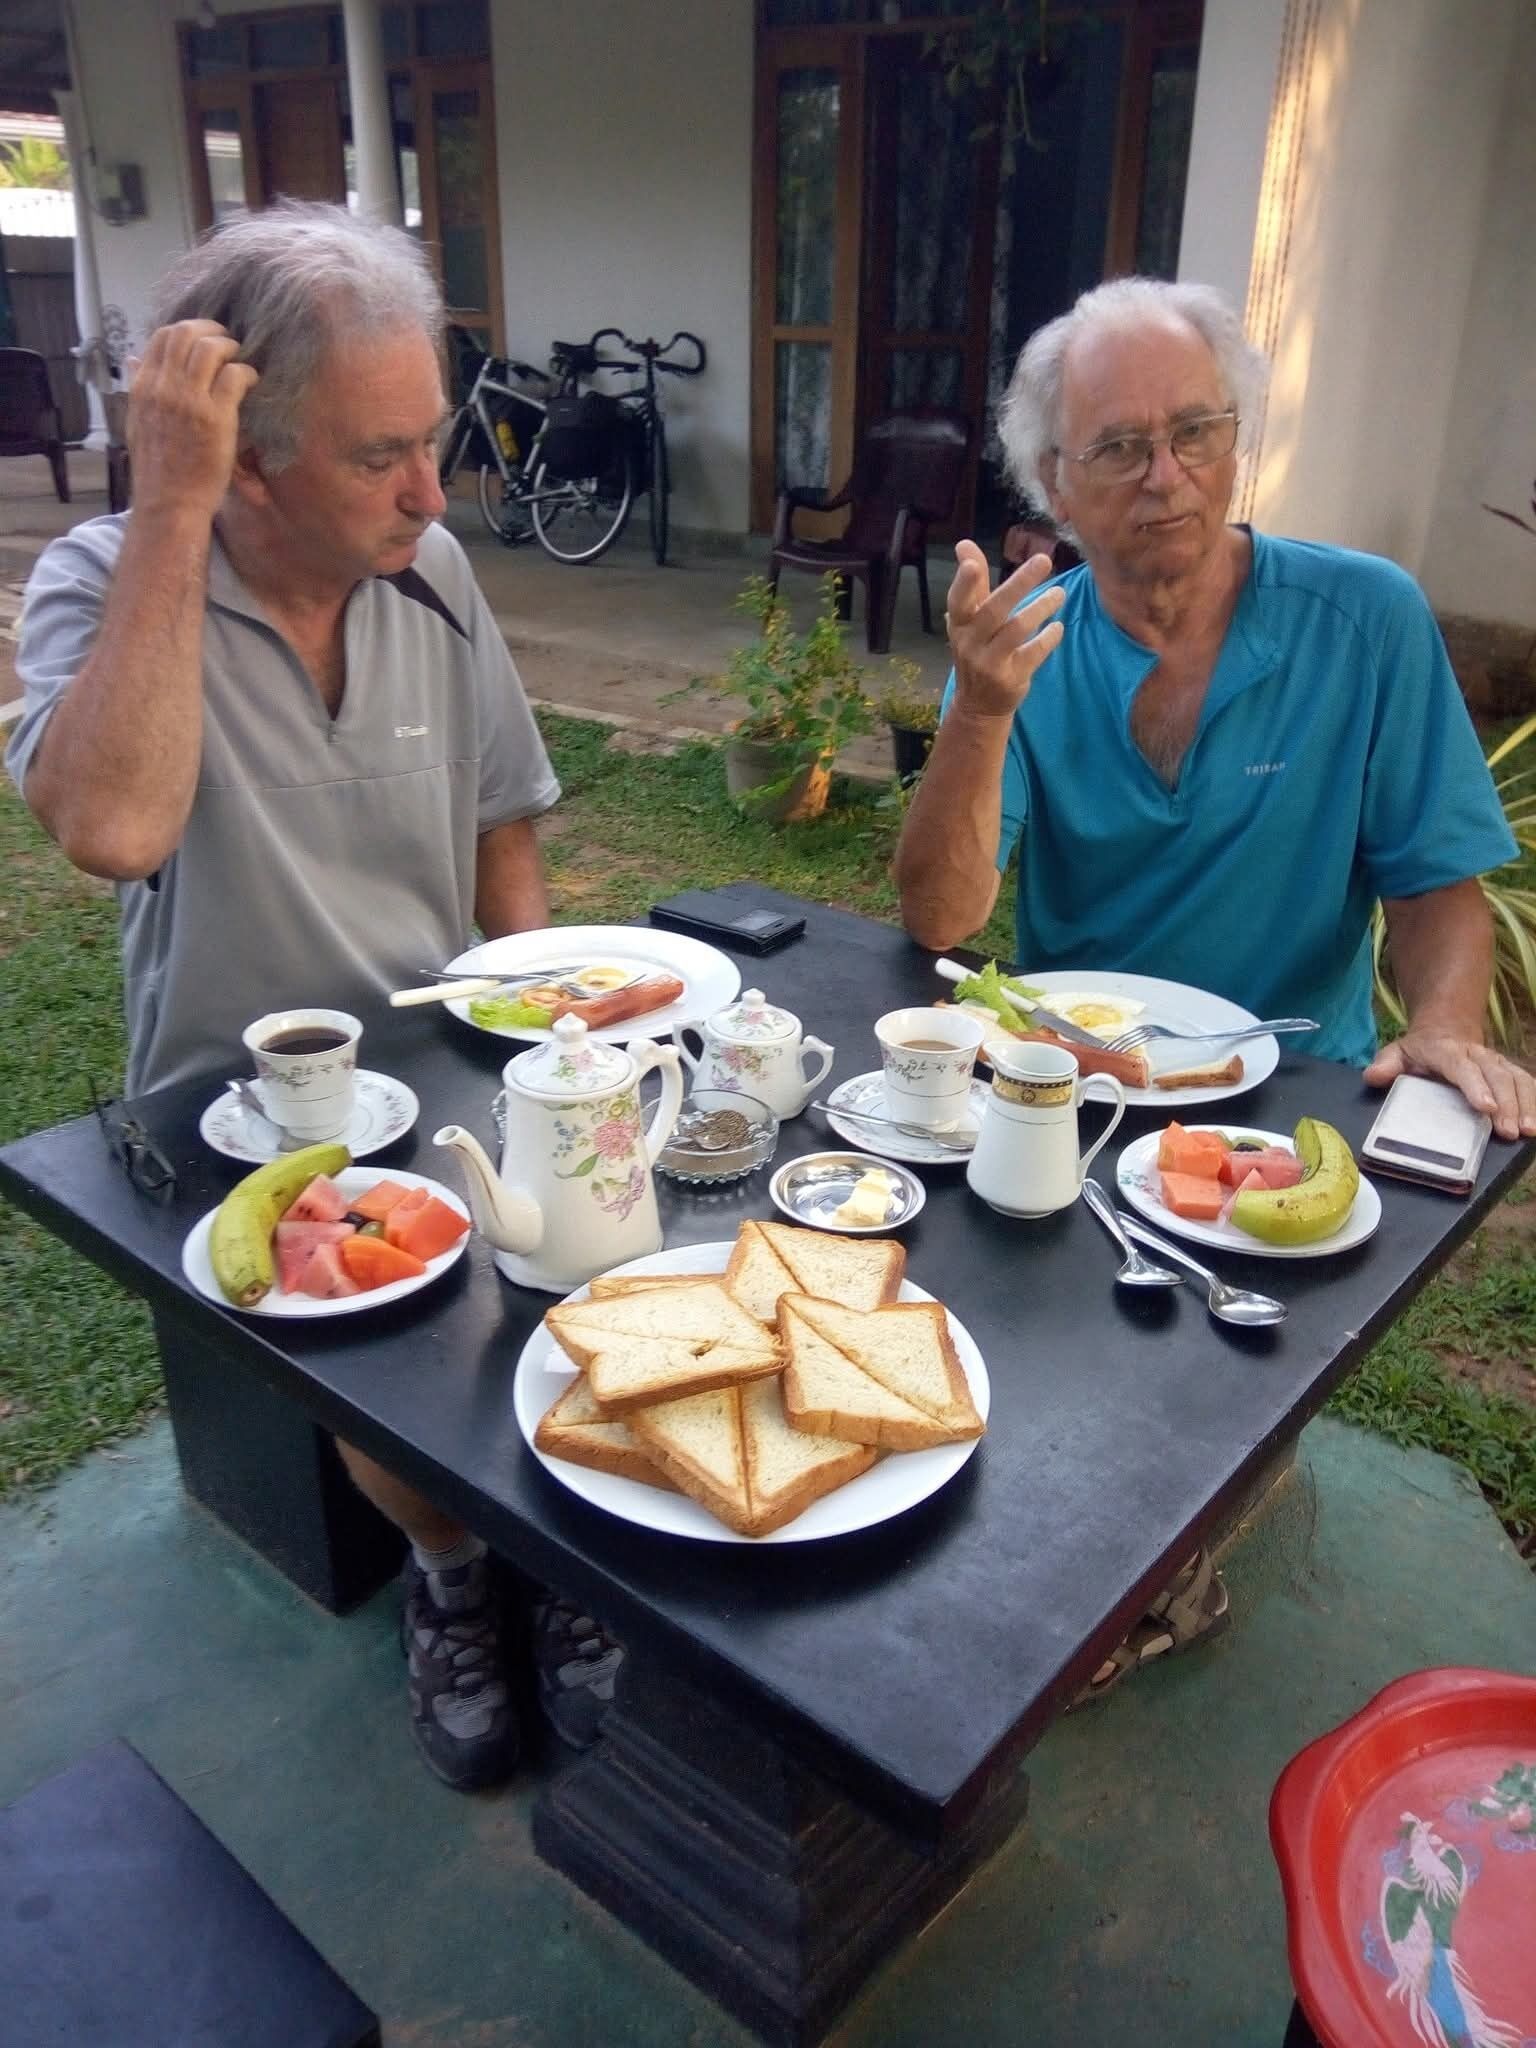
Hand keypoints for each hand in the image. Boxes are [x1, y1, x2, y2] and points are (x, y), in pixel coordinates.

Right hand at [126, 320, 259, 518]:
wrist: (168, 503)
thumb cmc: (157, 468)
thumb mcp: (136, 422)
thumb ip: (137, 387)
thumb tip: (133, 358)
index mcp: (143, 387)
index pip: (162, 337)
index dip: (187, 329)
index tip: (203, 337)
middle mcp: (163, 387)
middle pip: (186, 334)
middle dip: (211, 329)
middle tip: (227, 341)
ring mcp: (189, 400)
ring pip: (211, 348)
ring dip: (230, 348)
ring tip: (239, 359)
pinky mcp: (215, 417)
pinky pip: (234, 375)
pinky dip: (247, 372)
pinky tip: (251, 381)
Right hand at [946, 540, 1065, 719]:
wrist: (978, 704)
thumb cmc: (977, 650)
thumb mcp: (969, 621)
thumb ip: (973, 585)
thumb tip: (964, 544)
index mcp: (959, 625)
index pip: (958, 601)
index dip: (964, 584)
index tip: (974, 563)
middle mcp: (970, 643)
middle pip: (994, 610)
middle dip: (1019, 584)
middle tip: (1044, 560)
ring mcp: (989, 663)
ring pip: (1017, 630)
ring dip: (1041, 607)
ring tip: (1061, 593)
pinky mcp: (1009, 679)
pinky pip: (1033, 653)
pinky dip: (1048, 638)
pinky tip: (1058, 627)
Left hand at [1364, 1029, 1535, 1140]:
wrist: (1445, 1030)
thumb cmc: (1420, 1051)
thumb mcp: (1397, 1052)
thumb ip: (1386, 1065)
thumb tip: (1374, 1077)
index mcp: (1447, 1051)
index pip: (1462, 1068)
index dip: (1476, 1087)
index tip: (1486, 1107)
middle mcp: (1477, 1055)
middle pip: (1496, 1076)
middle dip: (1506, 1104)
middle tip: (1509, 1132)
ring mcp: (1496, 1063)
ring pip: (1516, 1079)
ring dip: (1525, 1105)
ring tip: (1528, 1131)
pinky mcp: (1509, 1072)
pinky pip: (1527, 1084)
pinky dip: (1534, 1101)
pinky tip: (1535, 1123)